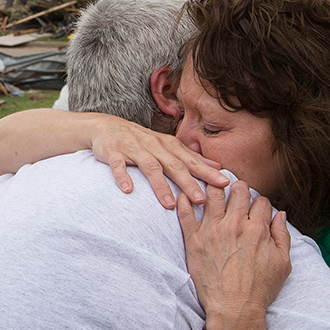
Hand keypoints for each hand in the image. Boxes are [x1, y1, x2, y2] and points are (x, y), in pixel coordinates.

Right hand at [87, 115, 226, 207]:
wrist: (107, 126)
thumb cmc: (141, 140)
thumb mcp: (167, 145)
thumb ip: (191, 157)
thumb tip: (217, 167)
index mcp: (168, 145)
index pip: (190, 160)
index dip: (206, 172)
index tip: (223, 184)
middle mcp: (153, 145)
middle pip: (173, 165)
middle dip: (188, 182)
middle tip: (200, 199)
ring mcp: (133, 148)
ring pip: (149, 166)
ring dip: (160, 185)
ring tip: (169, 204)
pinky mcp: (113, 151)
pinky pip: (118, 165)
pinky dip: (123, 176)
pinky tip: (128, 190)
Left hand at [176, 182, 290, 329]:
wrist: (233, 309)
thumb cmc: (260, 289)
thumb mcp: (283, 263)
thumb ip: (282, 235)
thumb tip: (280, 214)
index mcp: (258, 228)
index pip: (260, 200)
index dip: (259, 202)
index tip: (255, 208)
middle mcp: (236, 224)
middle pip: (238, 190)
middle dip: (239, 188)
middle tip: (236, 192)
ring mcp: (213, 230)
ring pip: (213, 194)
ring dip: (214, 188)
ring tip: (213, 189)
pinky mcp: (194, 239)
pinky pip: (185, 212)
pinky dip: (184, 200)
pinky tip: (185, 195)